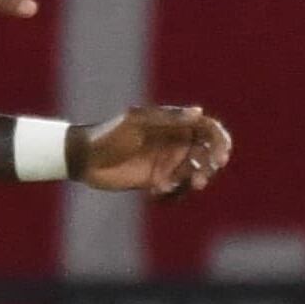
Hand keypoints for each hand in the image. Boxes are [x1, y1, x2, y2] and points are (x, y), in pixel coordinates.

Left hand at [73, 105, 231, 197]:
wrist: (83, 158)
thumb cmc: (108, 134)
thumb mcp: (137, 122)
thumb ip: (168, 119)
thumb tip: (198, 112)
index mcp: (173, 124)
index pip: (208, 129)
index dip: (220, 142)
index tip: (221, 157)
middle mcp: (174, 142)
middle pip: (206, 153)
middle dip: (208, 167)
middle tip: (199, 181)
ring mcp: (167, 161)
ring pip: (194, 172)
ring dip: (193, 181)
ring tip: (177, 187)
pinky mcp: (157, 180)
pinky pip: (177, 187)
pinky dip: (173, 191)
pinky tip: (155, 191)